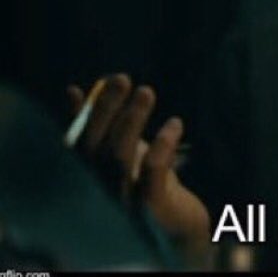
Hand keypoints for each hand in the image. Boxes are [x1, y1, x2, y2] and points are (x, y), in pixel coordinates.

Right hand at [67, 73, 211, 266]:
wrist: (178, 223)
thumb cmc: (143, 183)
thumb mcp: (120, 152)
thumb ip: (96, 126)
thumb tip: (75, 92)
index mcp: (86, 179)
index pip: (75, 144)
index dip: (82, 114)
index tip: (96, 83)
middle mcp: (97, 193)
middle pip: (94, 148)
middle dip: (106, 110)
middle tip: (122, 79)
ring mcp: (122, 203)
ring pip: (119, 159)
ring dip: (131, 121)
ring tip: (145, 91)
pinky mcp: (151, 209)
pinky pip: (152, 175)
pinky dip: (161, 146)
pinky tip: (175, 123)